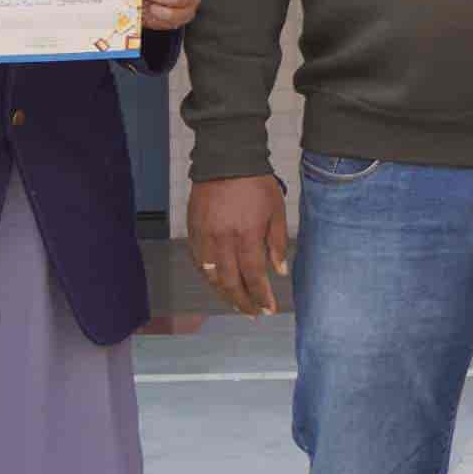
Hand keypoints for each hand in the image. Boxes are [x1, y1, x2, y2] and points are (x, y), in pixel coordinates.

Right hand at [186, 174, 289, 317]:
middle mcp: (222, 240)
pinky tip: (218, 283)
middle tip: (253, 314)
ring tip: (237, 303)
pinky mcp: (192, 231)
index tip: (269, 310)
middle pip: (230, 282)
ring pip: (211, 276)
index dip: (261, 296)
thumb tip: (279, 272)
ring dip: (224, 294)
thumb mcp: (276, 210)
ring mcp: (204, 237)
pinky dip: (209, 277)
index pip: (253, 276)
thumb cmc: (256, 183)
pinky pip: (198, 262)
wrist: (226, 159)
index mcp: (246, 235)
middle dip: (243, 302)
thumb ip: (277, 243)